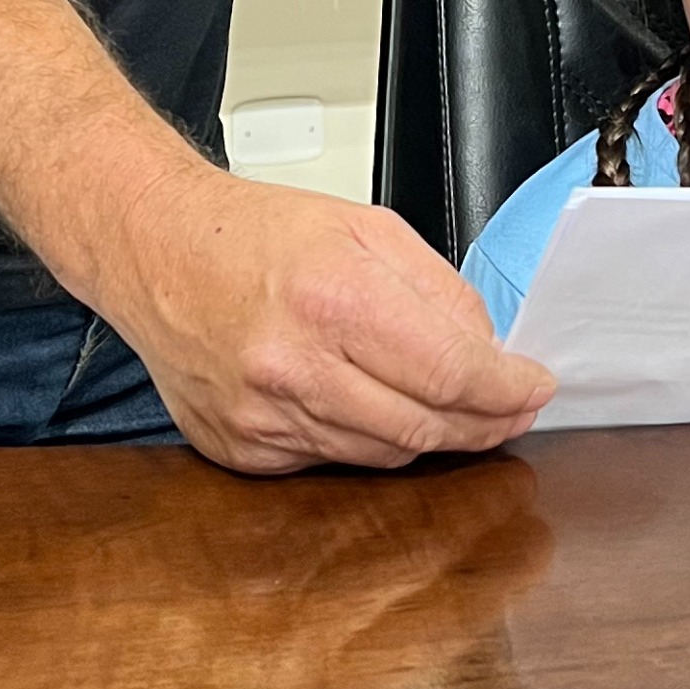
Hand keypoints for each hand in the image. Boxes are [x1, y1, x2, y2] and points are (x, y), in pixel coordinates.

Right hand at [104, 157, 554, 473]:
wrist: (155, 249)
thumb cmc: (253, 232)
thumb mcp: (367, 228)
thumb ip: (440, 293)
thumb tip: (490, 353)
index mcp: (333, 297)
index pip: (452, 373)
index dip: (508, 390)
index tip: (534, 388)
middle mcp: (294, 365)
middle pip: (425, 428)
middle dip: (483, 423)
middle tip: (510, 409)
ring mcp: (263, 416)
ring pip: (383, 454)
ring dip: (430, 437)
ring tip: (454, 410)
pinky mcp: (241, 448)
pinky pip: (331, 461)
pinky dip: (366, 440)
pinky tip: (372, 408)